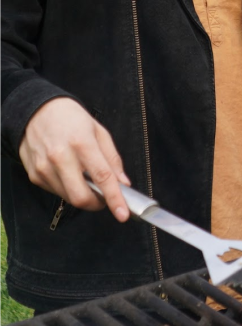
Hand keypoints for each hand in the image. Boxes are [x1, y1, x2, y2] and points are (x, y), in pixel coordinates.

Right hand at [19, 98, 130, 221]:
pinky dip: (68, 189)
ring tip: (86, 179)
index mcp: (82, 143)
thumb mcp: (99, 132)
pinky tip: (70, 174)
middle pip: (81, 196)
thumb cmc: (72, 119)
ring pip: (68, 197)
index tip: (123, 214)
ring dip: (83, 195)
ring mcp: (44, 168)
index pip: (102, 177)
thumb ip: (113, 159)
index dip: (114, 199)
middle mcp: (60, 157)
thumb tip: (123, 183)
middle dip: (97, 204)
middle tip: (105, 197)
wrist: (37, 111)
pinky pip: (56, 192)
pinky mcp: (35, 175)